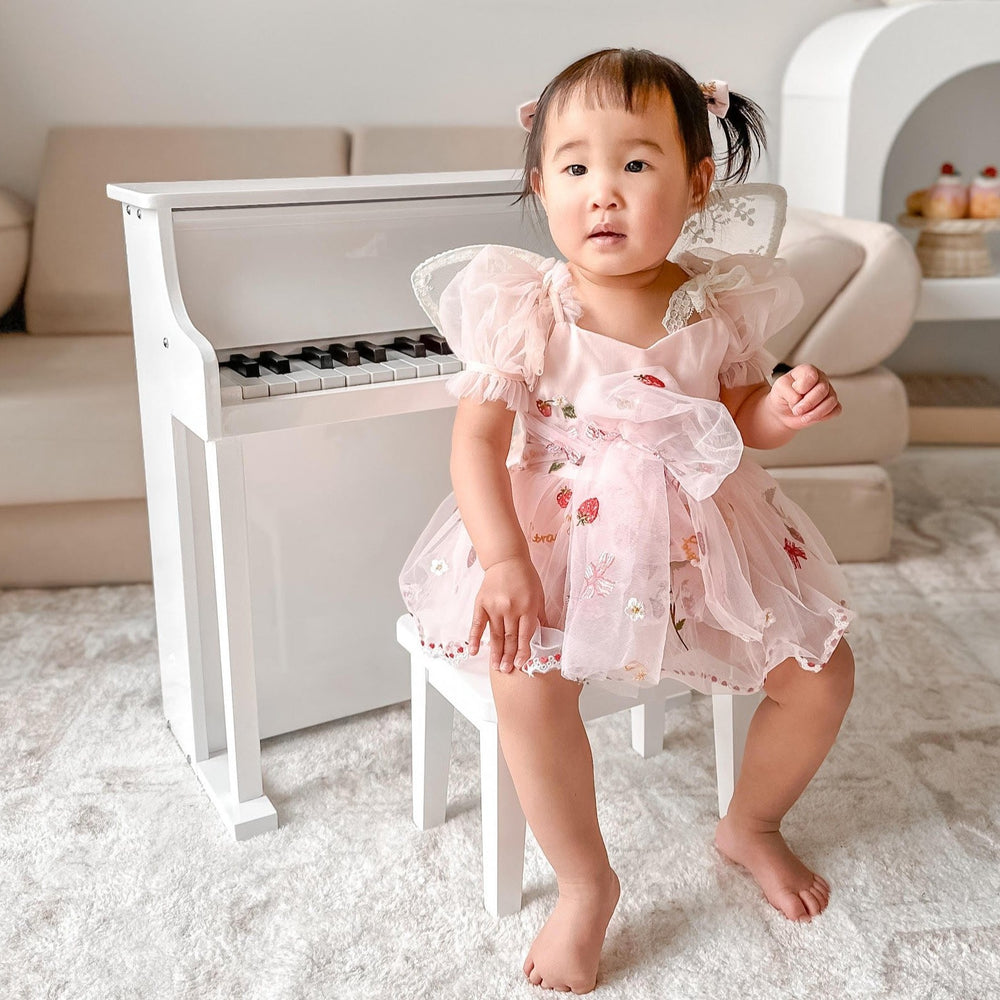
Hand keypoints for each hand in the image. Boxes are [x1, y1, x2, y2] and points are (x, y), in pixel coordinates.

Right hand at [468, 555, 546, 672]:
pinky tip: (473, 650)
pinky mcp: (481, 603)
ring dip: (495, 652)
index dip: (522, 651)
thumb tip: (548, 635)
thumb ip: (541, 616)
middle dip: (508, 656)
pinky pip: (477, 624)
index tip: (520, 665)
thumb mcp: (539, 595)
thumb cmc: (525, 576)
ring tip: (495, 667)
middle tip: (506, 671)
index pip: (525, 635)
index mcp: (527, 607)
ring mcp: (494, 606)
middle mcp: (510, 608)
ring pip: (495, 634)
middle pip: (509, 637)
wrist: (507, 559)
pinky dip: (474, 638)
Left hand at [767, 364, 841, 429]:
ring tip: (803, 417)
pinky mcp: (833, 405)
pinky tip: (812, 417)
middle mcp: (820, 379)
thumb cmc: (782, 397)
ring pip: (831, 401)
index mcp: (807, 371)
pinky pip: (836, 410)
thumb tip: (800, 399)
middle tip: (797, 410)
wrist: (783, 412)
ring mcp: (829, 391)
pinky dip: (824, 416)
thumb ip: (788, 390)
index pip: (811, 376)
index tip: (792, 396)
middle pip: (822, 389)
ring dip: (816, 413)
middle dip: (808, 403)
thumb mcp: (778, 389)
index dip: (801, 388)